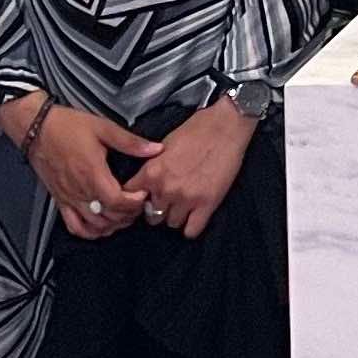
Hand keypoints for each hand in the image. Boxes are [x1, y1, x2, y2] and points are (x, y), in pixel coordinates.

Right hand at [18, 102, 162, 238]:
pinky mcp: (60, 200)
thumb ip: (130, 142)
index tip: (143, 194)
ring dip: (112, 225)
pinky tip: (100, 225)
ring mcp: (69, 198)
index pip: (118, 201)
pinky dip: (89, 231)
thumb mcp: (104, 128)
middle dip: (128, 215)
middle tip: (138, 204)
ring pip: (94, 225)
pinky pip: (74, 226)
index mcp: (93, 174)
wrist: (37, 129)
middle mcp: (80, 191)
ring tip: (123, 214)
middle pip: (109, 217)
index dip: (135, 203)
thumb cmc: (68, 127)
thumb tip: (155, 149)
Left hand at [138, 98, 254, 237]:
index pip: (131, 198)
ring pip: (171, 223)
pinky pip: (191, 231)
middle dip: (158, 209)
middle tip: (168, 201)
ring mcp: (187, 198)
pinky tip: (195, 215)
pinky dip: (191, 226)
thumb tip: (145, 184)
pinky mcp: (208, 204)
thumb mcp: (163, 146)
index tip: (145, 198)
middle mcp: (166, 189)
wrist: (226, 126)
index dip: (138, 199)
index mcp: (152, 172)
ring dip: (176, 215)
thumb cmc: (196, 130)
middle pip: (151, 216)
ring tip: (184, 205)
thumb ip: (152, 168)